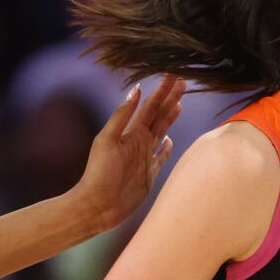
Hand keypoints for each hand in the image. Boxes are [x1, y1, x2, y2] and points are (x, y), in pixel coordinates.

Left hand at [73, 79, 184, 232]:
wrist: (96, 205)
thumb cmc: (98, 173)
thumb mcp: (107, 140)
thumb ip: (122, 116)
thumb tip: (136, 90)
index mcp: (130, 132)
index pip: (150, 106)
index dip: (162, 91)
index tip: (173, 74)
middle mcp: (139, 142)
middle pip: (159, 116)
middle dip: (170, 99)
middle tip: (183, 82)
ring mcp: (144, 158)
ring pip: (161, 132)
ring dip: (170, 118)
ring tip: (179, 104)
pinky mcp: (149, 175)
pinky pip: (160, 158)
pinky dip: (166, 149)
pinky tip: (169, 140)